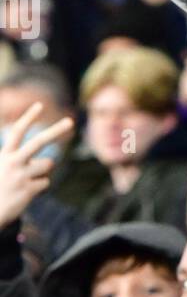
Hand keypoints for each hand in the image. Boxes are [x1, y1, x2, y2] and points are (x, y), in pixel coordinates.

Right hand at [0, 103, 74, 228]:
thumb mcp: (3, 167)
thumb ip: (20, 159)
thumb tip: (51, 162)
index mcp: (4, 155)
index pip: (17, 132)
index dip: (28, 118)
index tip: (40, 105)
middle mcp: (12, 163)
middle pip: (38, 142)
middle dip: (55, 130)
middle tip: (70, 121)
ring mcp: (20, 176)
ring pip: (47, 164)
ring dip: (42, 170)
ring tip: (26, 180)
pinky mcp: (28, 190)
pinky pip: (45, 182)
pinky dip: (39, 185)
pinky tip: (26, 191)